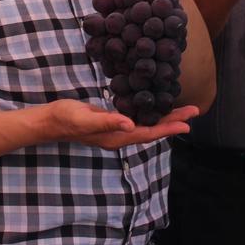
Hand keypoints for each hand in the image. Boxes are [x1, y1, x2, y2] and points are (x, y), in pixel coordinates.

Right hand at [43, 99, 197, 149]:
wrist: (50, 121)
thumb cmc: (66, 118)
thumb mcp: (85, 118)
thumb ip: (107, 122)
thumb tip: (130, 125)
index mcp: (116, 137)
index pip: (148, 133)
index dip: (168, 128)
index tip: (188, 123)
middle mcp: (120, 137)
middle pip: (152, 130)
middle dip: (173, 121)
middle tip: (195, 110)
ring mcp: (117, 131)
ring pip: (147, 125)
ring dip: (165, 118)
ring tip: (183, 109)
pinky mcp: (113, 123)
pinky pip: (138, 120)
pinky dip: (151, 114)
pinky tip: (156, 107)